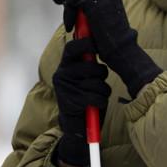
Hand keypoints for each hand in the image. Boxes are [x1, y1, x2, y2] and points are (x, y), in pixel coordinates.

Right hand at [51, 36, 109, 166]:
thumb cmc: (86, 95)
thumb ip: (91, 61)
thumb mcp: (88, 75)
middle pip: (91, 66)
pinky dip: (100, 102)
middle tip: (99, 81)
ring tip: (96, 95)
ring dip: (102, 90)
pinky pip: (95, 97)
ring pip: (96, 82)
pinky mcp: (70, 102)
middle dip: (101, 74)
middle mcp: (62, 73)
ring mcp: (65, 88)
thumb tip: (104, 43)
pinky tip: (95, 105)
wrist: (77, 124)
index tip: (97, 45)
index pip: (73, 47)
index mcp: (66, 64)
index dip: (86, 43)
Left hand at [52, 0, 160, 97]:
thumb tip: (74, 9)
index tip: (64, 1)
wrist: (121, 50)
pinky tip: (70, 26)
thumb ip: (91, 12)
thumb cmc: (112, 44)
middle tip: (58, 2)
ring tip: (67, 19)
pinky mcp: (95, 1)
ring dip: (67, 0)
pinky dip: (67, 12)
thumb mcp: (101, 22)